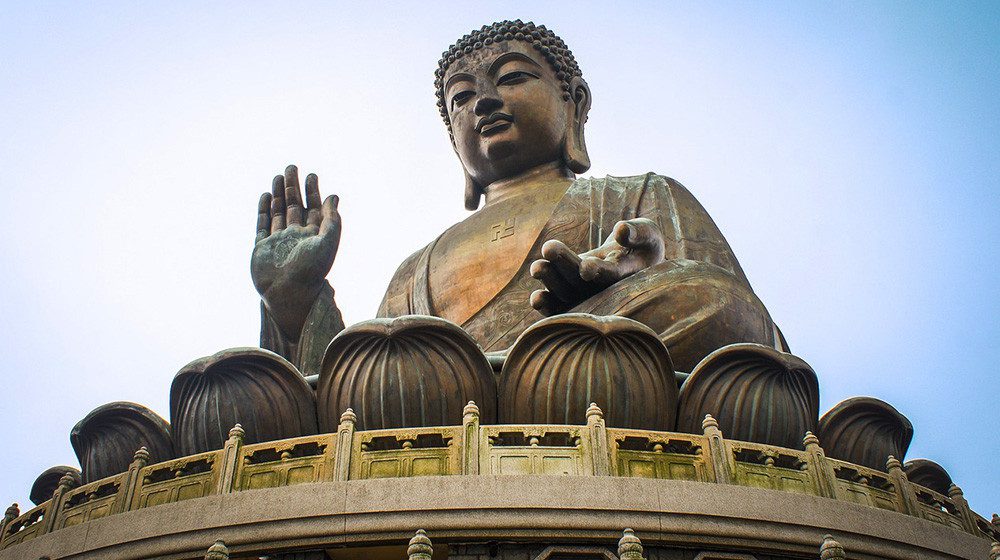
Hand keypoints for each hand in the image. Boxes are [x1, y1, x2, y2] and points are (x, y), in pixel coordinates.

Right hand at [252, 165, 340, 338]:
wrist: (288, 294)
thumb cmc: (311, 271)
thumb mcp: (328, 242)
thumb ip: (332, 220)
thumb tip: (334, 196)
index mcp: (313, 236)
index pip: (313, 208)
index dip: (312, 191)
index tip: (312, 174)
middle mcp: (295, 237)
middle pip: (294, 206)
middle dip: (293, 187)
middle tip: (292, 167)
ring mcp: (278, 241)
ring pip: (278, 212)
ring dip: (279, 194)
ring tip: (278, 176)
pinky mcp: (262, 248)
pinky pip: (263, 224)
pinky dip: (264, 209)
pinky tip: (266, 195)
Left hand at [529, 218, 664, 314]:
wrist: (634, 261)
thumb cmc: (643, 244)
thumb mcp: (648, 234)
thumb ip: (637, 233)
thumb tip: (621, 230)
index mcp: (625, 276)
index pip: (610, 275)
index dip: (598, 272)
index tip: (586, 267)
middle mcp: (604, 290)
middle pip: (583, 282)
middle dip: (565, 265)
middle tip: (549, 248)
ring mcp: (587, 295)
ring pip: (568, 293)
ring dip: (551, 281)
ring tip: (536, 267)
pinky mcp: (573, 295)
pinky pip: (560, 305)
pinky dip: (548, 305)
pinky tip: (536, 299)